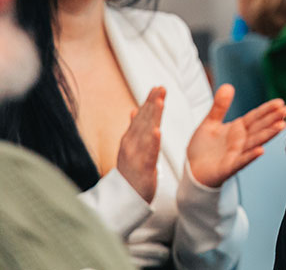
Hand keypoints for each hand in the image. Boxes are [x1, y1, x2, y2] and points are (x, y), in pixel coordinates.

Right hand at [117, 86, 164, 203]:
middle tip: (161, 87)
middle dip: (152, 103)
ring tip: (160, 101)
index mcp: (130, 139)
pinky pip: (148, 153)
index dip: (149, 101)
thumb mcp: (130, 148)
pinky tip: (158, 131)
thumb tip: (133, 110)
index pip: (141, 117)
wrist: (122, 199)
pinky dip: (152, 142)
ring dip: (153, 116)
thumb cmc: (130, 172)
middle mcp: (131, 145)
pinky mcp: (142, 168)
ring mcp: (135, 156)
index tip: (158, 86)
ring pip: (146, 132)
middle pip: (143, 120)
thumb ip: (133, 129)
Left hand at [186, 85, 285, 187]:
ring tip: (281, 126)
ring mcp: (237, 154)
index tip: (281, 102)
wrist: (192, 171)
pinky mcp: (229, 167)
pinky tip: (261, 150)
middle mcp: (241, 140)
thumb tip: (228, 86)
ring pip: (255, 142)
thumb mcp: (210, 122)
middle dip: (274, 119)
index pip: (256, 116)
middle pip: (260, 127)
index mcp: (238, 128)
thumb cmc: (203, 149)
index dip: (268, 109)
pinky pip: (241, 161)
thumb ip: (219, 106)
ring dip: (268, 134)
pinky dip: (251, 156)